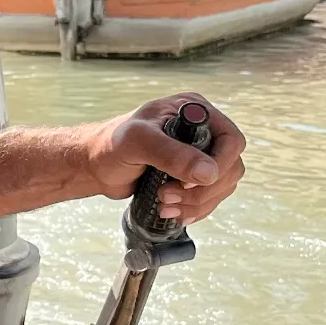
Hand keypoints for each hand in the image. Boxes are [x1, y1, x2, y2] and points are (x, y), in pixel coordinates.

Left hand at [83, 94, 245, 224]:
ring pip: (221, 187)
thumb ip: (172, 154)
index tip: (191, 182)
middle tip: (167, 196)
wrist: (95, 164)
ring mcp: (197, 155)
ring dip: (197, 204)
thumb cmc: (110, 144)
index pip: (231, 140)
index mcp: (194, 111)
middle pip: (230, 167)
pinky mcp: (190, 177)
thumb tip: (209, 172)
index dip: (220, 165)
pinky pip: (209, 198)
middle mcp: (202, 131)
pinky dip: (194, 210)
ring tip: (165, 206)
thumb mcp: (139, 142)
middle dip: (203, 190)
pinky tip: (173, 213)